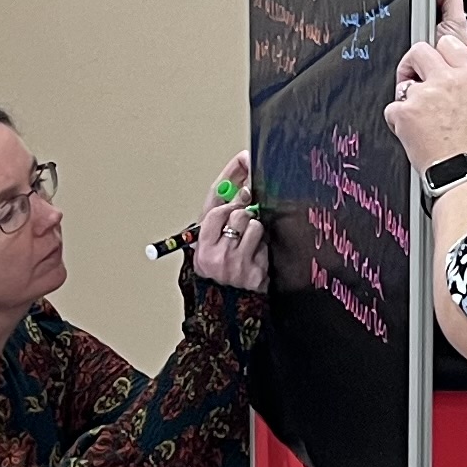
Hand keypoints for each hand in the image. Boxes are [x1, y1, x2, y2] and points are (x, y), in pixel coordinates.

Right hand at [188, 149, 266, 289]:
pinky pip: (266, 243)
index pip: (215, 205)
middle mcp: (214, 255)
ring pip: (253, 224)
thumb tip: (243, 178)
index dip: (231, 178)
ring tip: (252, 240)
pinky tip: (259, 254)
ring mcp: (234, 266)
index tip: (245, 159)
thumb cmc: (223, 269)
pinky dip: (265, 245)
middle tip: (248, 211)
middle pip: (236, 212)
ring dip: (257, 228)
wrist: (230, 308)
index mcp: (201, 244)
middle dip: (245, 208)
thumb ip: (223, 212)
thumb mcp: (215, 241)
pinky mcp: (254, 274)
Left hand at [382, 0, 466, 172]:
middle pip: (419, 50)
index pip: (447, 42)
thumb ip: (463, 85)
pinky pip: (392, 108)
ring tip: (420, 120)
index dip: (438, 52)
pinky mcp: (404, 112)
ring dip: (407, 97)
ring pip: (403, 82)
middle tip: (415, 81)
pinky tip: (414, 134)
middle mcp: (447, 80)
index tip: (433, 60)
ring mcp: (424, 95)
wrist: (466, 175)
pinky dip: (398, 120)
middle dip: (414, 64)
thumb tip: (450, 77)